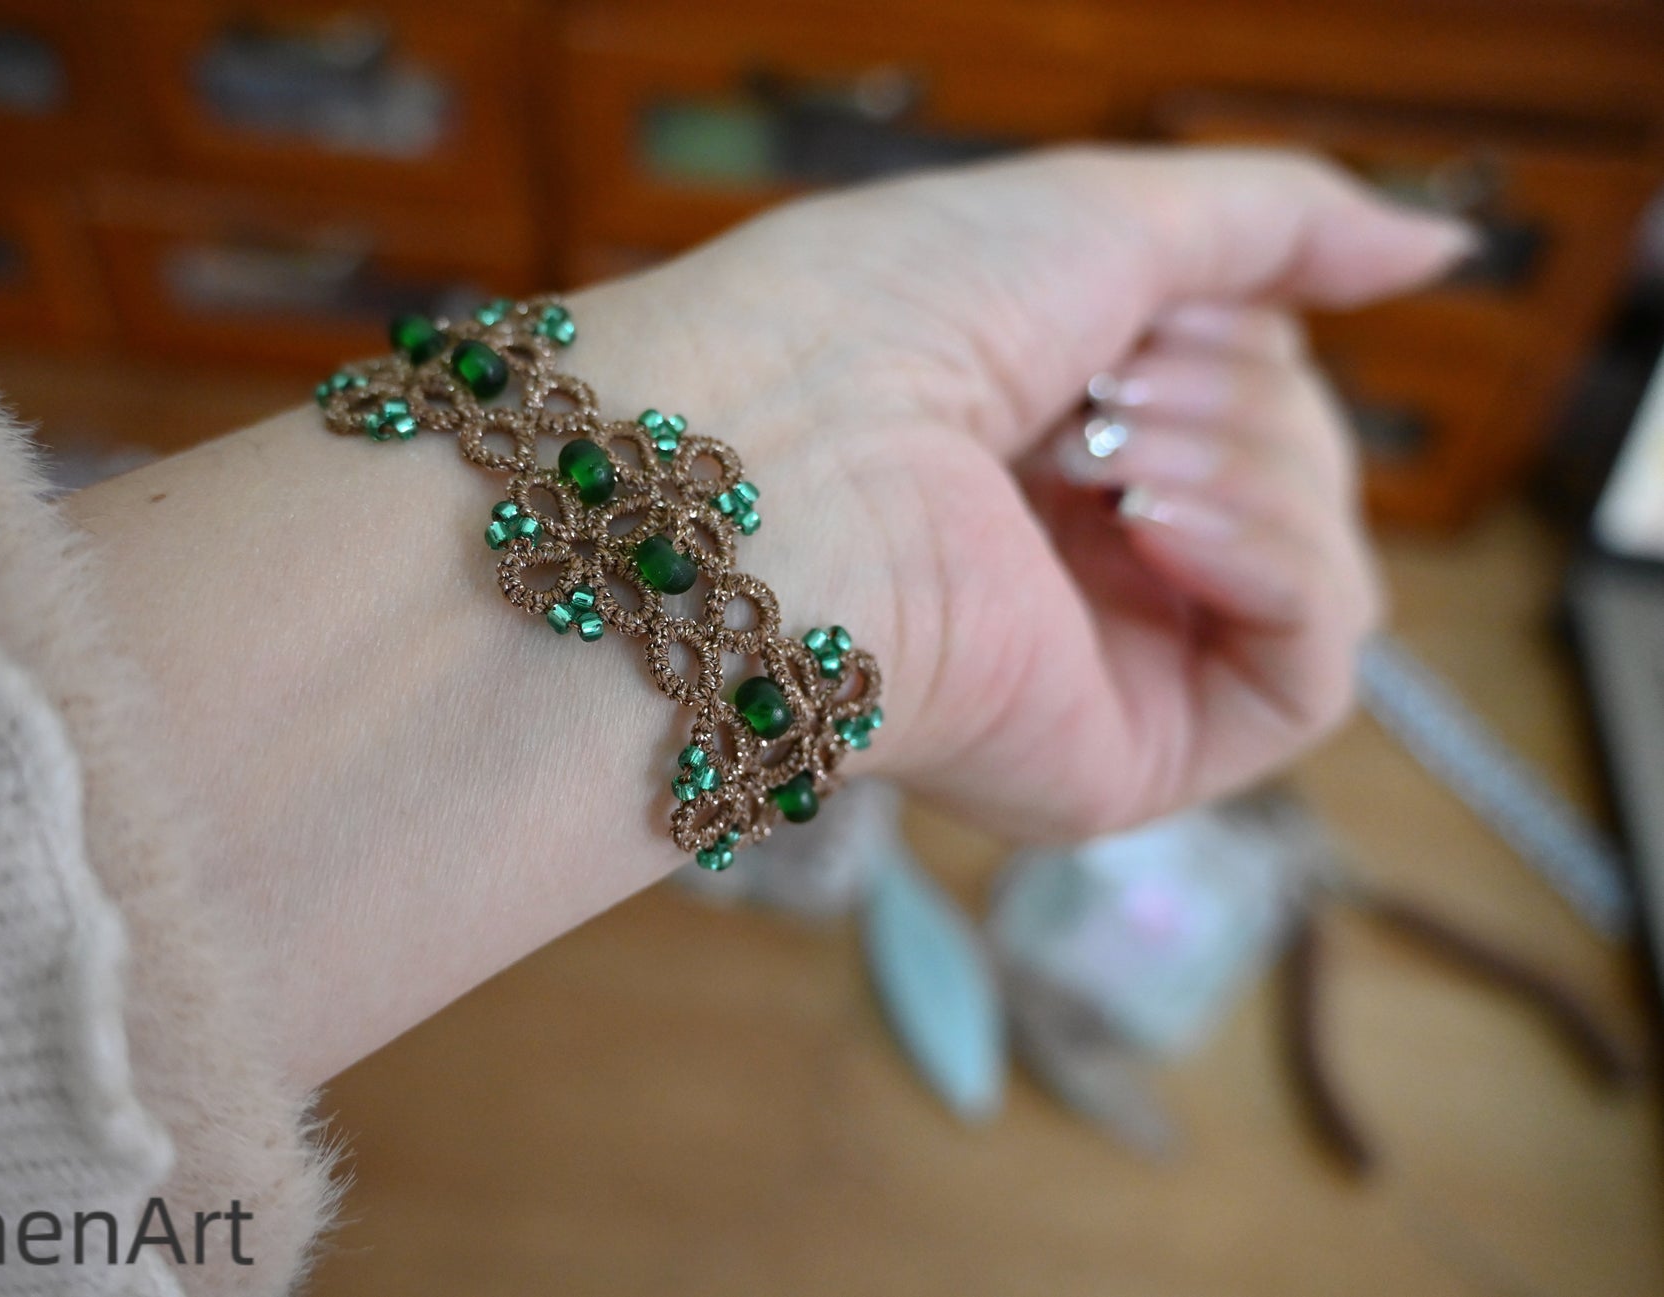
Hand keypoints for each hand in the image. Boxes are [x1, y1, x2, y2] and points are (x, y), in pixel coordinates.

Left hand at [568, 146, 1467, 841]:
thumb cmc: (885, 321)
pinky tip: (1164, 530)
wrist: (778, 466)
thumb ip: (1276, 224)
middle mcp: (1081, 557)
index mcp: (1052, 438)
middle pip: (1296, 471)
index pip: (1244, 388)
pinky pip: (1312, 669)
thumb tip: (1438, 245)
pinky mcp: (1130, 759)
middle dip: (1241, 397)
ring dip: (1261, 471)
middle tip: (1118, 391)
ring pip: (1321, 562)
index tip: (1144, 316)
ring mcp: (1108, 663)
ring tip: (1121, 455)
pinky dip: (1281, 571)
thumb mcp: (1102, 218)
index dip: (1235, 332)